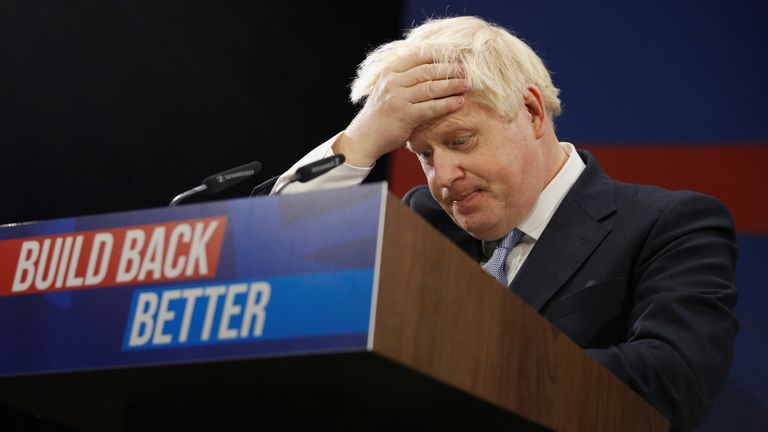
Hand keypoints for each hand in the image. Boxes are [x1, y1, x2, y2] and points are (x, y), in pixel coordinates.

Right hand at [334, 51, 467, 166]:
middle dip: (449, 69)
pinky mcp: (405, 116)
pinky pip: (431, 107)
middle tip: (465, 70)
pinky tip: (459, 102)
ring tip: (466, 84)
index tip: (453, 54)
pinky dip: (447, 104)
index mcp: (389, 72)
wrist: (365, 137)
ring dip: (452, 85)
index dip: (438, 54)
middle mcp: (393, 83)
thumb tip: (429, 68)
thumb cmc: (380, 114)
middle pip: (427, 71)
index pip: (417, 57)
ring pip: (431, 87)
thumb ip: (403, 78)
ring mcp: (398, 99)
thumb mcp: (386, 89)